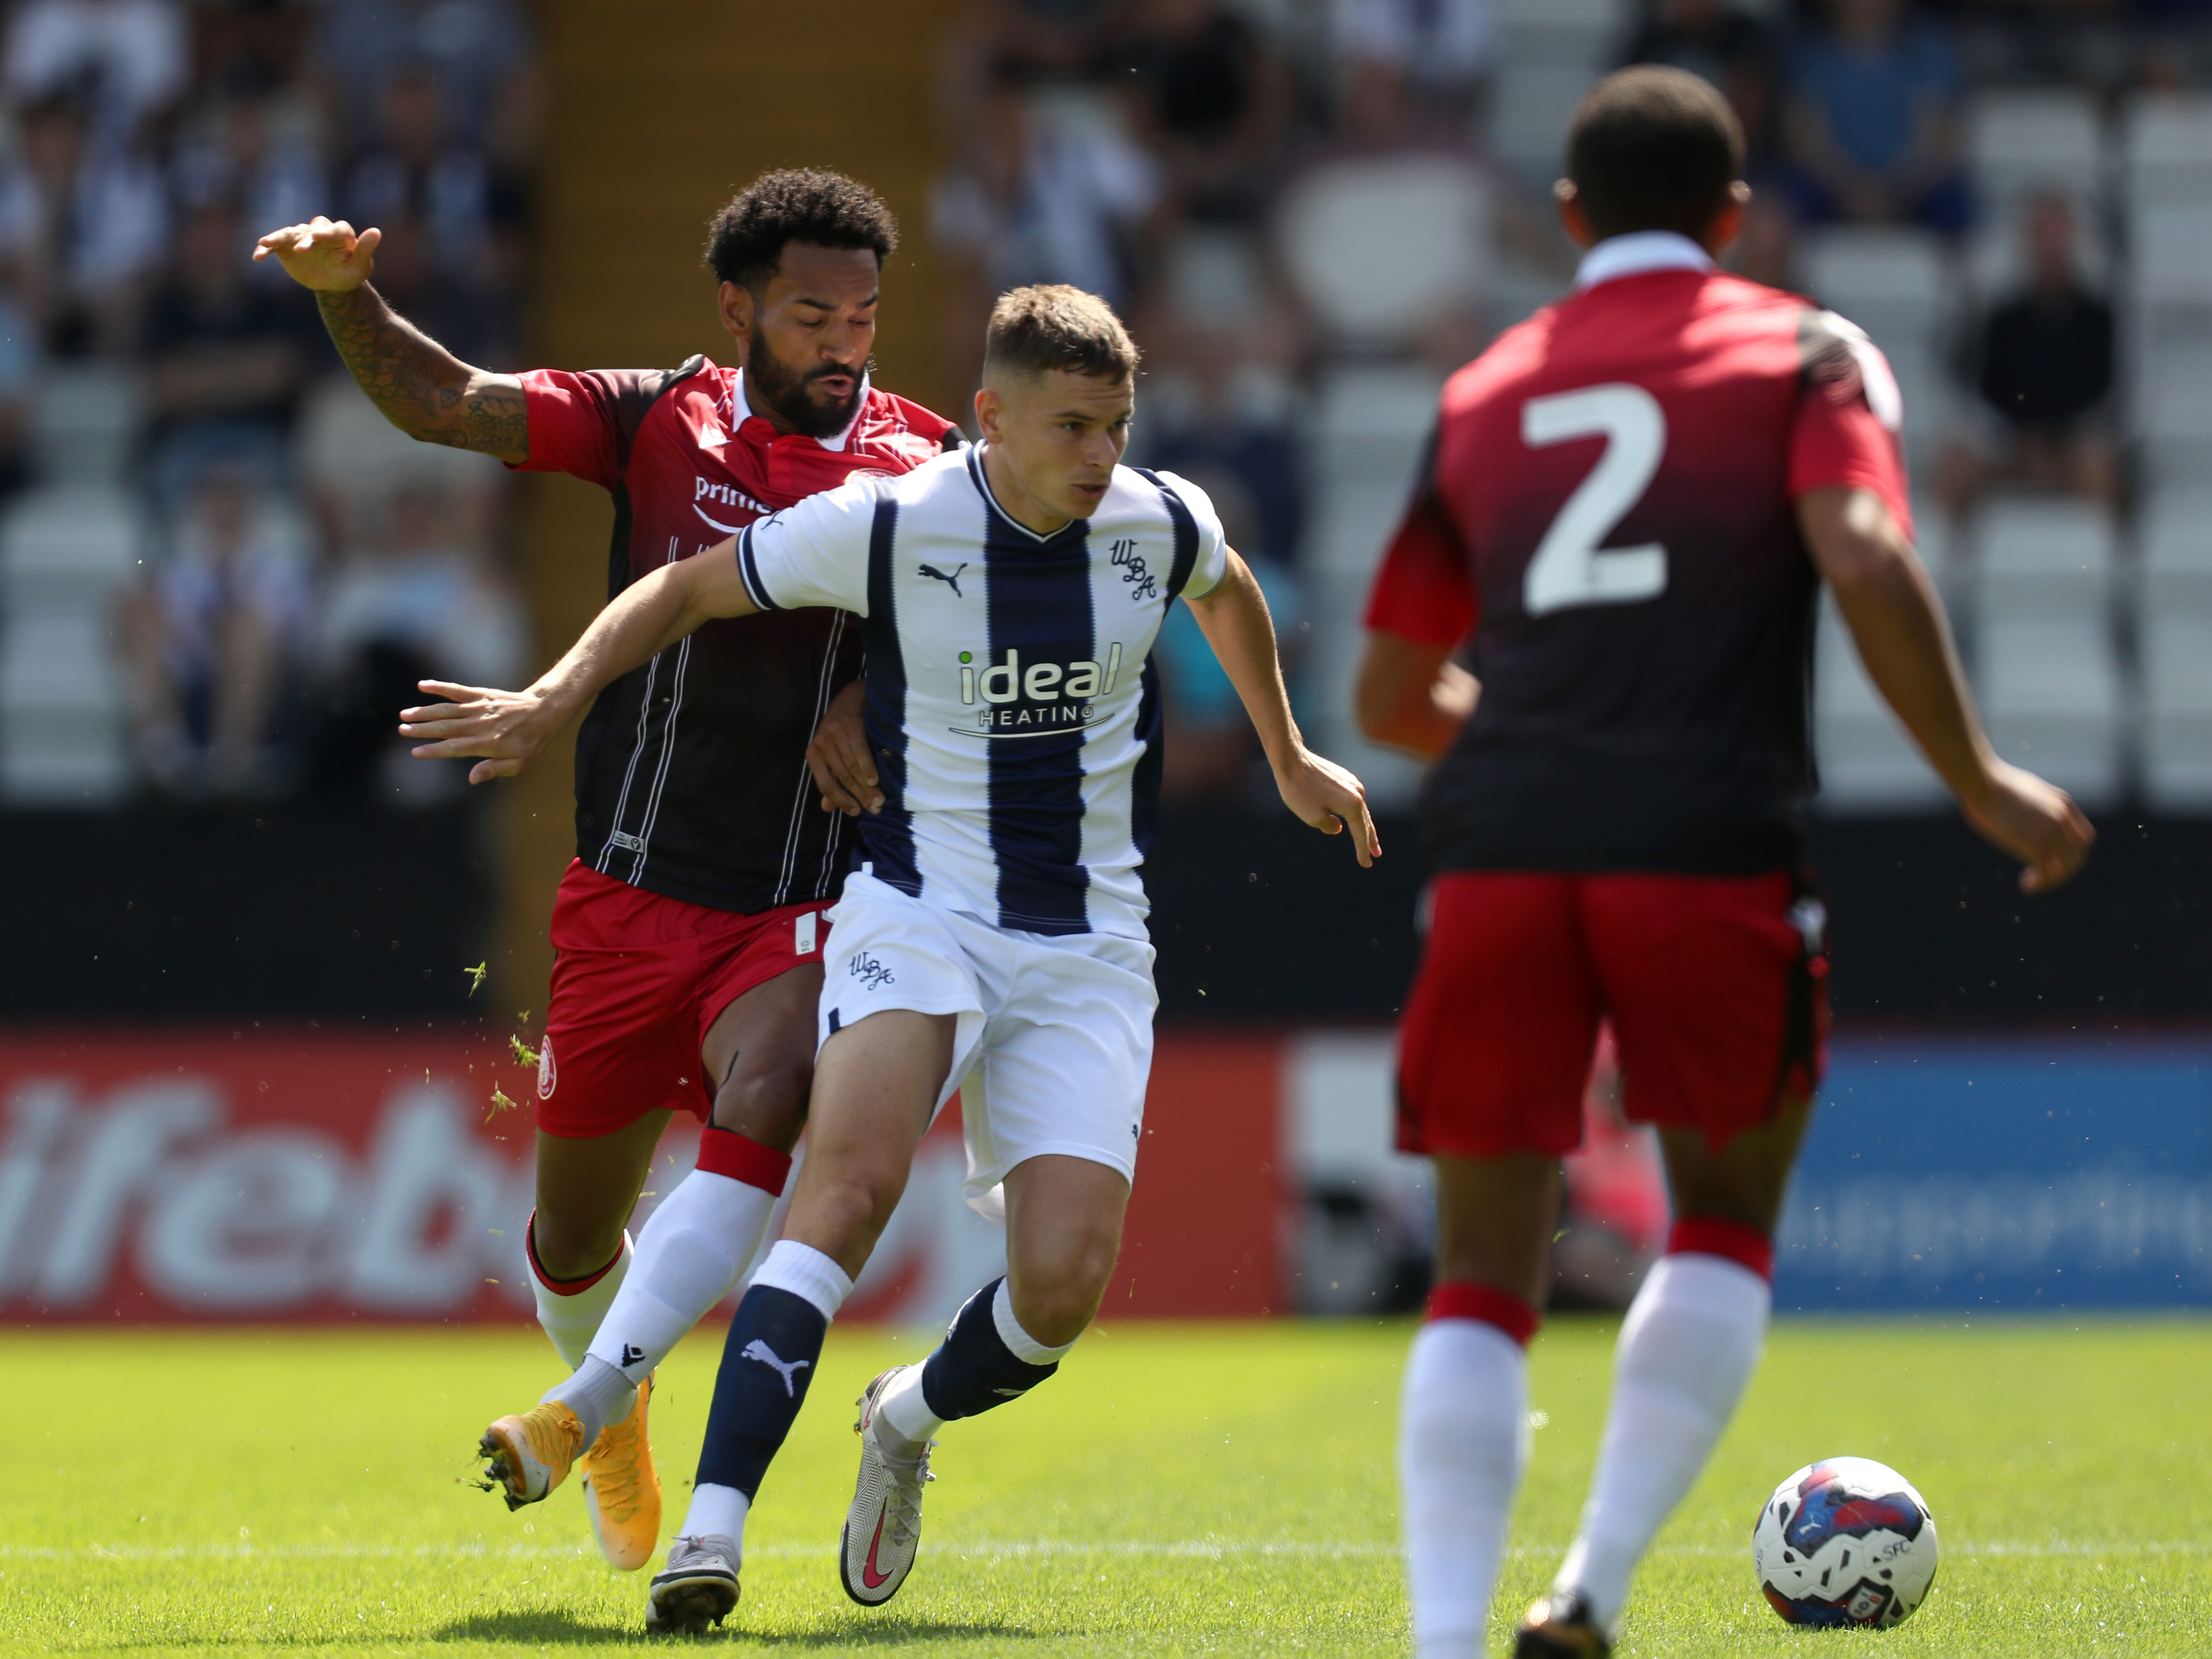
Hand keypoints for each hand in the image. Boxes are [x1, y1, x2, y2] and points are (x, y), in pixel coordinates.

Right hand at [252, 216, 380, 291]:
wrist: (333, 284)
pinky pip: (274, 246)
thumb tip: (376, 231)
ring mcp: (300, 237)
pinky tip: (257, 257)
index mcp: (338, 234)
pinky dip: (265, 249)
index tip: (317, 237)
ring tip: (266, 243)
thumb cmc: (349, 274)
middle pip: (309, 230)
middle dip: (305, 239)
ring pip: (288, 234)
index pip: (332, 230)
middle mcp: (318, 231)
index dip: (325, 233)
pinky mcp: (286, 246)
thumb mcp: (359, 267)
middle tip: (302, 250)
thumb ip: (365, 250)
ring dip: (277, 237)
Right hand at [398, 680, 560, 784]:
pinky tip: (422, 686)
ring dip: (425, 711)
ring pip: (447, 709)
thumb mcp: (518, 764)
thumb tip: (472, 779)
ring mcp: (480, 707)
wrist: (544, 712)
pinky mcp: (481, 694)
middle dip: (422, 729)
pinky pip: (457, 690)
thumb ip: (493, 770)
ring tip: (404, 714)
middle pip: (446, 727)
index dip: (434, 750)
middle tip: (402, 730)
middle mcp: (481, 724)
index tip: (416, 752)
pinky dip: (439, 687)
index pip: (455, 748)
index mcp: (488, 743)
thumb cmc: (530, 742)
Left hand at [807, 679, 880, 815]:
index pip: (826, 784)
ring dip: (867, 786)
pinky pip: (860, 750)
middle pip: (842, 777)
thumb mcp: (832, 753)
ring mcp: (834, 732)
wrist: (853, 696)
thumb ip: (831, 780)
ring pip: (852, 766)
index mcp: (814, 754)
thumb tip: (827, 807)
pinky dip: (868, 767)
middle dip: (860, 796)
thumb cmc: (842, 729)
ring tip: (879, 799)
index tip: (856, 812)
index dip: (841, 800)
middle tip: (875, 809)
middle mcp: (821, 743)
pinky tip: (875, 780)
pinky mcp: (849, 723)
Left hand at [1274, 747, 1380, 867]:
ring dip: (1364, 826)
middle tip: (1376, 854)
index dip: (1362, 850)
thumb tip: (1338, 827)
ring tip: (1369, 841)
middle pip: (1366, 822)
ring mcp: (1352, 783)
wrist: (1292, 760)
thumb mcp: (1312, 818)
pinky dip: (1355, 813)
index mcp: (1353, 804)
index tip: (1366, 864)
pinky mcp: (1344, 777)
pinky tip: (1354, 819)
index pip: (1360, 833)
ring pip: (1360, 810)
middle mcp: (1357, 792)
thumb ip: (1329, 827)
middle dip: (1370, 840)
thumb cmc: (1300, 790)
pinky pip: (1353, 800)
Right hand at [1960, 759, 2094, 892]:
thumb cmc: (1990, 784)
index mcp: (2063, 803)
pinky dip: (2039, 883)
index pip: (2084, 837)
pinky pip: (2046, 872)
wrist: (1982, 782)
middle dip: (2065, 870)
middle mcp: (2063, 818)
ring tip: (2032, 884)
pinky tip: (2025, 885)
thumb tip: (2020, 814)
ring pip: (2066, 866)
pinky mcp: (2037, 844)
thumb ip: (2033, 806)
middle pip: (2079, 854)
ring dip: (2052, 880)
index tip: (2053, 859)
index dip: (2072, 853)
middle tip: (2045, 877)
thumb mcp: (2024, 791)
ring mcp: (2052, 831)